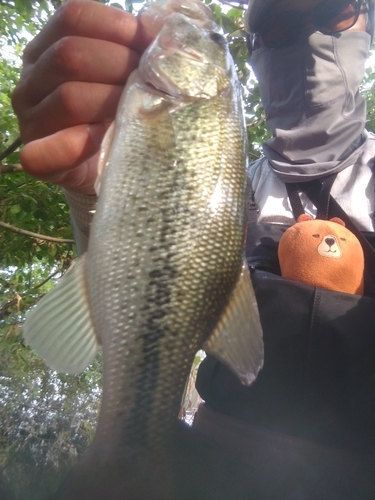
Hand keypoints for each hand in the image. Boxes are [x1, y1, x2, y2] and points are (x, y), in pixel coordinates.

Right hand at [12, 0, 154, 193]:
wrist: (111, 168)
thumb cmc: (118, 115)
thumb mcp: (125, 75)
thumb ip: (135, 48)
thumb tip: (159, 26)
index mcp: (48, 48)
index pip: (73, 18)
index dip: (115, 26)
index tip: (149, 44)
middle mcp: (32, 80)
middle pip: (70, 55)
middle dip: (119, 65)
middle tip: (150, 84)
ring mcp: (31, 120)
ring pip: (69, 98)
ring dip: (112, 102)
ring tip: (138, 110)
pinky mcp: (39, 159)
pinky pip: (47, 150)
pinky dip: (78, 144)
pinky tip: (104, 137)